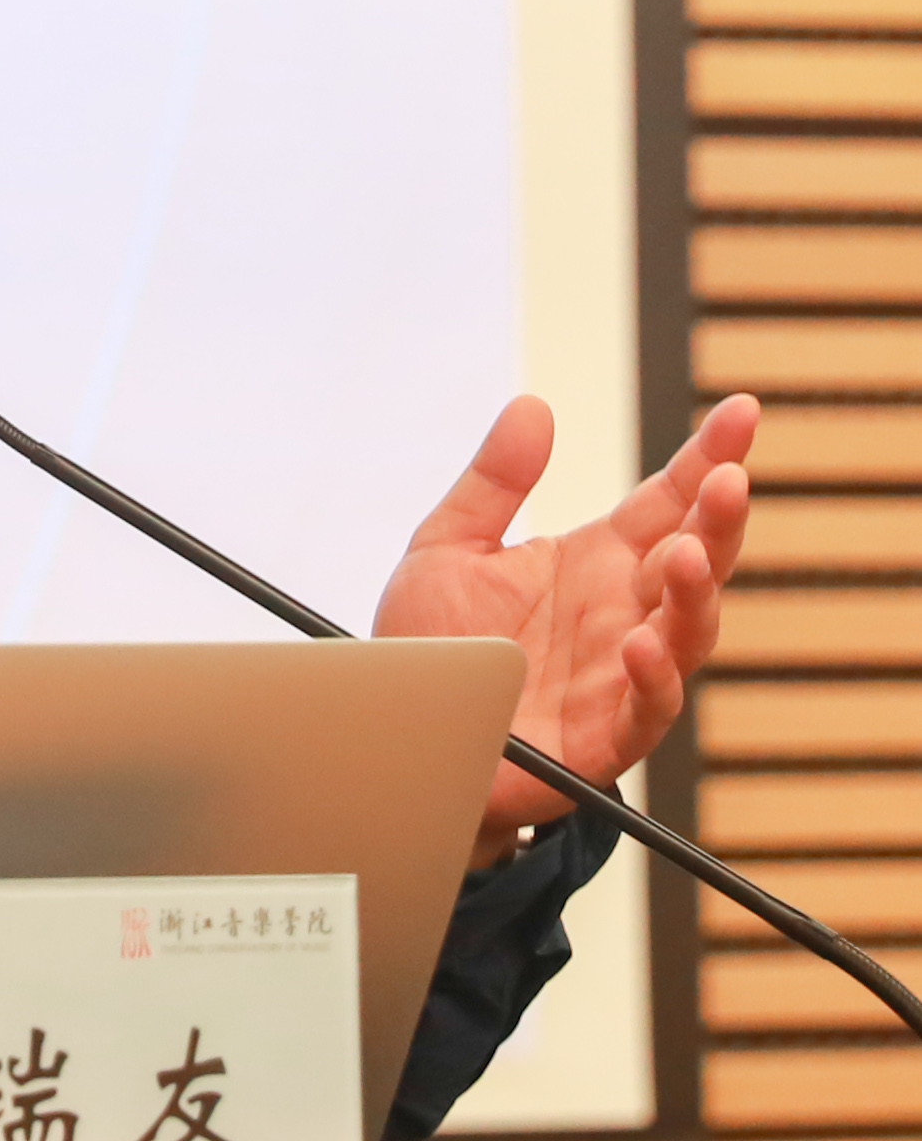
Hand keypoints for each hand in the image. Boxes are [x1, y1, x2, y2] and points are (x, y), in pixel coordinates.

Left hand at [374, 393, 756, 863]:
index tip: (741, 411)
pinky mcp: (605, 734)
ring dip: (695, 593)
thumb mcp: (447, 549)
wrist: (400, 732)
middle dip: (718, 520)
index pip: (667, 501)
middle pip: (693, 558)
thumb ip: (493, 481)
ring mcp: (620, 673)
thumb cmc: (432, 646)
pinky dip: (654, 676)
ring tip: (686, 555)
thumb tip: (532, 406)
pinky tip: (643, 644)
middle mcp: (621, 612)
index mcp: (595, 562)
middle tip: (730, 480)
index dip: (706, 457)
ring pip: (687, 631)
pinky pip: (647, 707)